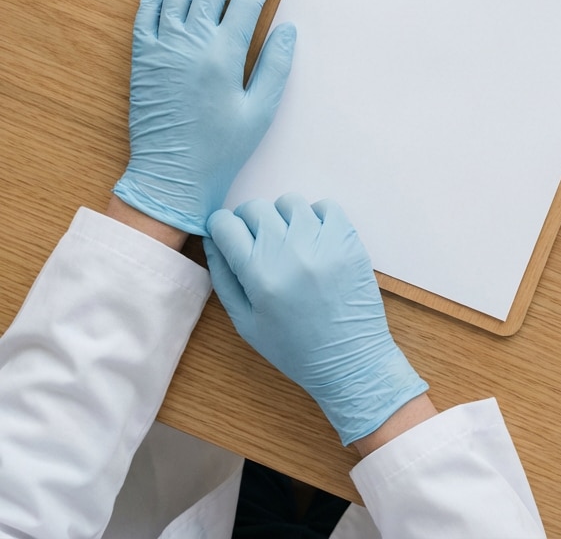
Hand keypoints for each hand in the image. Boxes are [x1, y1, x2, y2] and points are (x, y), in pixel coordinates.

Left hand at [113, 0, 295, 235]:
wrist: (171, 176)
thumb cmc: (221, 149)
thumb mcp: (259, 111)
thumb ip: (274, 67)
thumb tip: (286, 29)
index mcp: (223, 56)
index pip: (246, 1)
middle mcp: (190, 44)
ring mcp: (163, 49)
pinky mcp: (144, 60)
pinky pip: (146, 14)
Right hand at [204, 194, 428, 445]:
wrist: (348, 359)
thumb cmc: (293, 347)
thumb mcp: (245, 322)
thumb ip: (224, 278)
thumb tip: (212, 239)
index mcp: (259, 275)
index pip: (226, 225)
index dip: (221, 227)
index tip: (227, 236)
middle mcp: (289, 251)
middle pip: (255, 207)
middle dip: (248, 220)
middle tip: (257, 242)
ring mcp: (321, 242)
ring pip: (289, 202)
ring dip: (282, 216)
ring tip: (289, 241)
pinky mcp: (348, 239)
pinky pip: (325, 205)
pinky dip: (316, 216)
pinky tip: (314, 238)